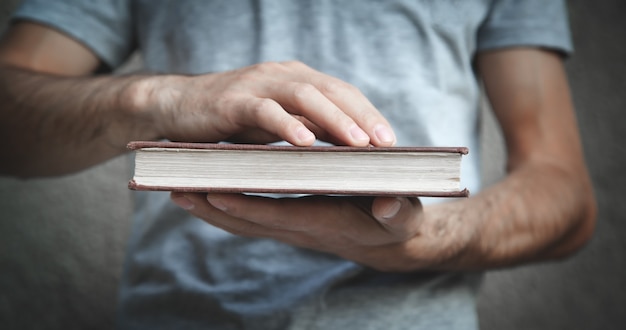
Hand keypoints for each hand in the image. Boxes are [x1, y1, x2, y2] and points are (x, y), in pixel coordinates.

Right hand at [129, 61, 395, 146]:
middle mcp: (281, 75)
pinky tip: (306, 143)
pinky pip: (265, 110)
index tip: (391, 141)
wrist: (177, 107)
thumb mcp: (276, 123)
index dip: (368, 114)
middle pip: (332, 91)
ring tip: (358, 144)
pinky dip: (287, 125)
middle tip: (386, 144)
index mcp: (296, 79)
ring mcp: (257, 84)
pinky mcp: (233, 100)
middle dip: (362, 116)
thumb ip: (305, 127)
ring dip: (334, 119)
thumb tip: (342, 146)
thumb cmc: (232, 119)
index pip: (342, 93)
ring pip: (305, 96)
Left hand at [170, 192, 476, 271]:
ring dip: (209, 206)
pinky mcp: (289, 218)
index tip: (215, 192)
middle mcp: (300, 227)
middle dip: (211, 206)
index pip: (278, 214)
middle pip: (247, 220)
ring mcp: (291, 225)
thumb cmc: (398, 221)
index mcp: (324, 222)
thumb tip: (389, 204)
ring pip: (243, 219)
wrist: (393, 240)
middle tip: (174, 188)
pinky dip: (225, 203)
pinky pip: (250, 214)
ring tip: (176, 188)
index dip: (247, 205)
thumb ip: (397, 210)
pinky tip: (206, 189)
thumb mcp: (404, 215)